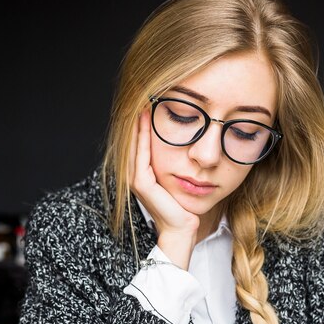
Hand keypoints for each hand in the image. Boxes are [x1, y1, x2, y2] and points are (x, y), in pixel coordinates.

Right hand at [129, 110, 198, 268]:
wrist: (183, 229)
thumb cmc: (185, 206)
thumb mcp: (180, 179)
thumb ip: (177, 162)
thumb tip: (189, 143)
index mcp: (144, 174)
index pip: (141, 142)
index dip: (143, 122)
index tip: (150, 100)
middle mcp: (136, 175)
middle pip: (134, 140)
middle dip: (138, 117)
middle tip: (143, 94)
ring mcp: (136, 180)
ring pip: (135, 144)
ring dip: (138, 122)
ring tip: (142, 101)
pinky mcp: (142, 184)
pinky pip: (141, 155)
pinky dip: (143, 136)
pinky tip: (146, 120)